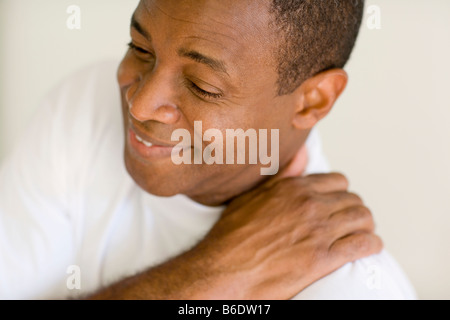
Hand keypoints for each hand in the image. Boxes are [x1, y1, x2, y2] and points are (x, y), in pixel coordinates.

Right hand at [195, 148, 382, 298]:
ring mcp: (318, 230)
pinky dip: (371, 244)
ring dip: (365, 226)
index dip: (340, 193)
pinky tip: (368, 247)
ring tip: (361, 233)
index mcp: (294, 189)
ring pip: (362, 218)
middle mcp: (310, 205)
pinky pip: (362, 244)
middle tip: (350, 222)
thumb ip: (281, 175)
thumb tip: (301, 155)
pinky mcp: (323, 258)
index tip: (338, 204)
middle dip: (354, 210)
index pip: (337, 181)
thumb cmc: (233, 235)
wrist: (225, 269)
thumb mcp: (252, 197)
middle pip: (353, 200)